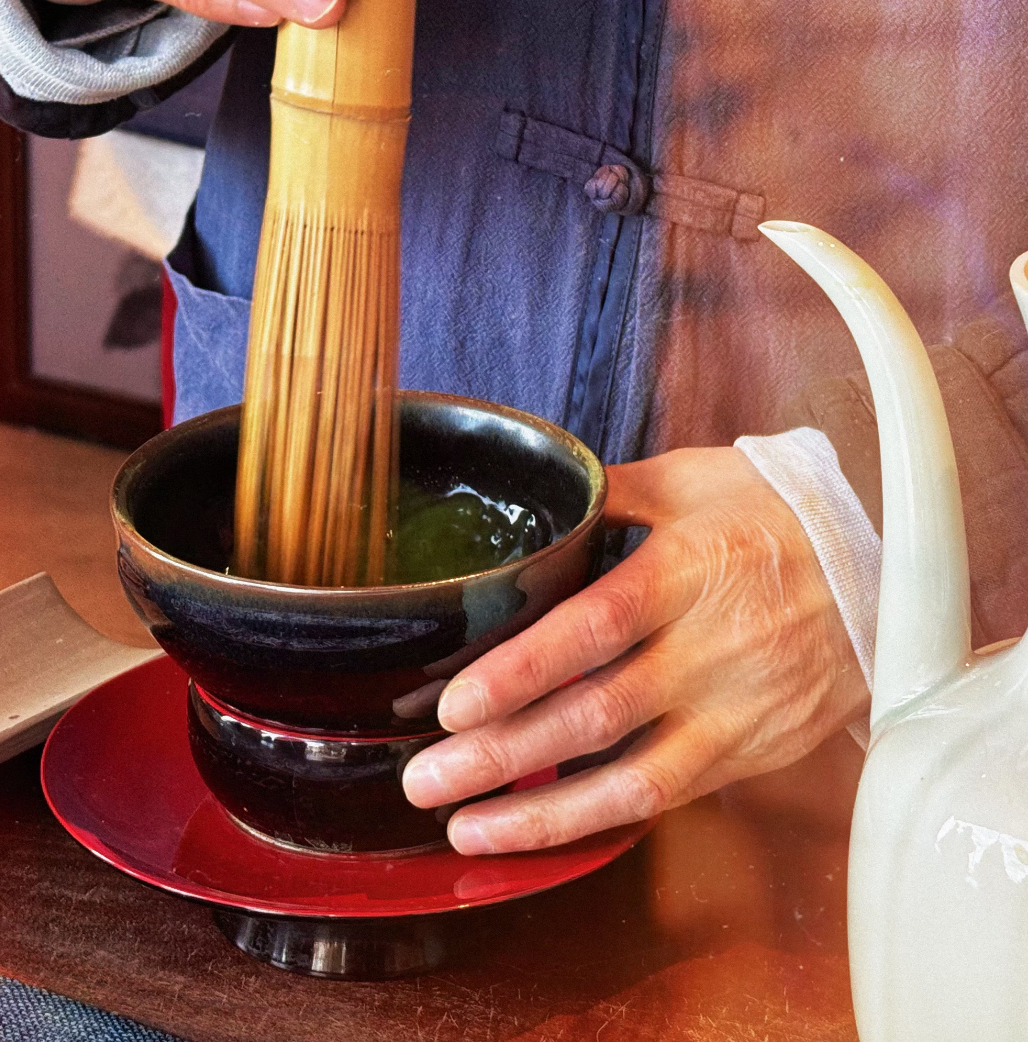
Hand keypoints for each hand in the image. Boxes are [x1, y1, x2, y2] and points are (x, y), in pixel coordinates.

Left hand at [401, 447, 868, 853]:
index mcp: (687, 571)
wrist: (883, 572)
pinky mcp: (747, 752)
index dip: (522, 671)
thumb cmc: (776, 515)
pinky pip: (665, 797)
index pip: (593, 627)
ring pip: (629, 778)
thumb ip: (610, 491)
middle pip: (594, 712)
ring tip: (464, 826)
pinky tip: (537, 829)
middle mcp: (708, 650)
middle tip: (424, 777)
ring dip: (540, 809)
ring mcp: (732, 710)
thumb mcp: (695, 479)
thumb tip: (536, 487)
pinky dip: (598, 819)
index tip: (454, 702)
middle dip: (502, 753)